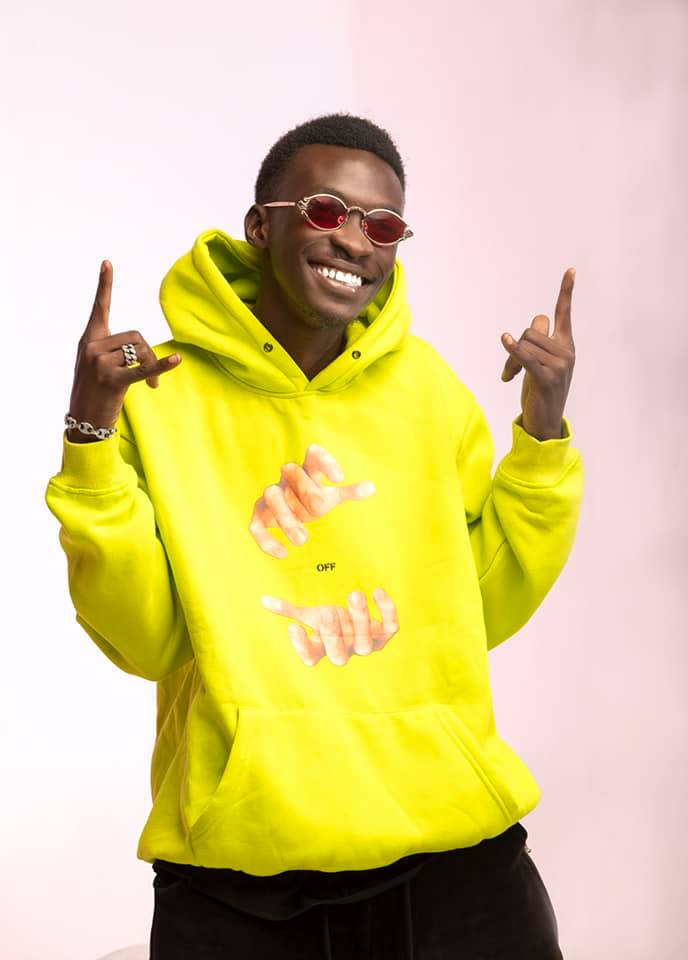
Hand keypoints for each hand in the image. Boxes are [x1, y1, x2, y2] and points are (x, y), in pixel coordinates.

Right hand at [67, 261, 181, 441]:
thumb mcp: (100, 365)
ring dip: (152, 367)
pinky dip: (161, 367)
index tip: (107, 263)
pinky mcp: (112, 380)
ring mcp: (99, 363)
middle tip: (153, 376)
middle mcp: (91, 347)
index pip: (99, 308)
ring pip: (140, 351)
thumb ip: (116, 350)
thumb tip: (143, 351)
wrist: (84, 420)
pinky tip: (176, 361)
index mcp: (89, 340)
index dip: (104, 285)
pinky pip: (143, 369)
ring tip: (151, 385)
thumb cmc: (95, 392)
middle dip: (149, 353)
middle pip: (135, 335)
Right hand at [248, 443, 375, 557]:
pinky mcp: (259, 516)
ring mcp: (271, 496)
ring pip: (272, 496)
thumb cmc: (312, 500)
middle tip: (320, 510)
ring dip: (286, 517)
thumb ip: (349, 492)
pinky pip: (255, 526)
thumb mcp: (332, 497)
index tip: (339, 478)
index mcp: (306, 471)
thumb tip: (371, 487)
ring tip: (303, 540)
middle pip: (291, 471)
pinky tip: (283, 553)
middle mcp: (286, 480)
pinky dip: (266, 540)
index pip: (314, 455)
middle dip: (306, 490)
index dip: (325, 462)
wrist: (288, 512)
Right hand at [260, 587, 397, 665]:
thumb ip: (289, 610)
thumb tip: (264, 600)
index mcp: (324, 649)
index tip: (294, 627)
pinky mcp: (385, 633)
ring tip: (354, 594)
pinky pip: (391, 627)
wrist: (361, 621)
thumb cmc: (332, 620)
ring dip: (360, 620)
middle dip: (333, 633)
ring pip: (366, 643)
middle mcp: (346, 651)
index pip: (311, 657)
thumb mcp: (311, 614)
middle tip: (328, 611)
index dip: (303, 647)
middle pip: (338, 654)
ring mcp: (367, 644)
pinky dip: (387, 611)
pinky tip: (377, 592)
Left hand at [500, 267, 575, 440]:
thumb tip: (516, 337)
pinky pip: (525, 357)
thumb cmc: (539, 391)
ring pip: (524, 344)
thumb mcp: (538, 364)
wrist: (545, 423)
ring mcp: (559, 366)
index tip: (571, 270)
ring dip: (510, 360)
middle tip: (512, 369)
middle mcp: (566, 352)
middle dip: (515, 346)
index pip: (564, 314)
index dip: (566, 292)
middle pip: (531, 330)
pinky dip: (513, 350)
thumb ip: (534, 344)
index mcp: (566, 345)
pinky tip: (505, 340)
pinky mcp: (547, 379)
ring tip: (511, 377)